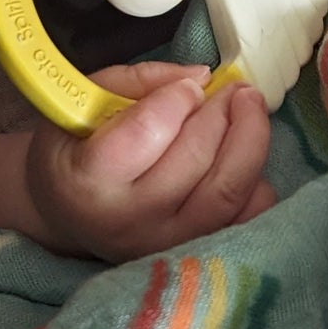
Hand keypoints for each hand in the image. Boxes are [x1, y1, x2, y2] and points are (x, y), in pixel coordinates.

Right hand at [24, 62, 275, 261]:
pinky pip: (247, 215)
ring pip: (228, 190)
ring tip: (248, 106)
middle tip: (230, 88)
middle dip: (221, 112)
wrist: (70, 214)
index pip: (148, 131)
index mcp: (89, 181)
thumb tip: (201, 76)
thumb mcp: (83, 103)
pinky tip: (243, 156)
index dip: (178, 98)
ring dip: (250, 139)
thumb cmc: (75, 151)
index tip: (188, 85)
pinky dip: (257, 180)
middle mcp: (129, 221)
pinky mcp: (198, 252)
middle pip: (195, 158)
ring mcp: (167, 244)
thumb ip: (139, 81)